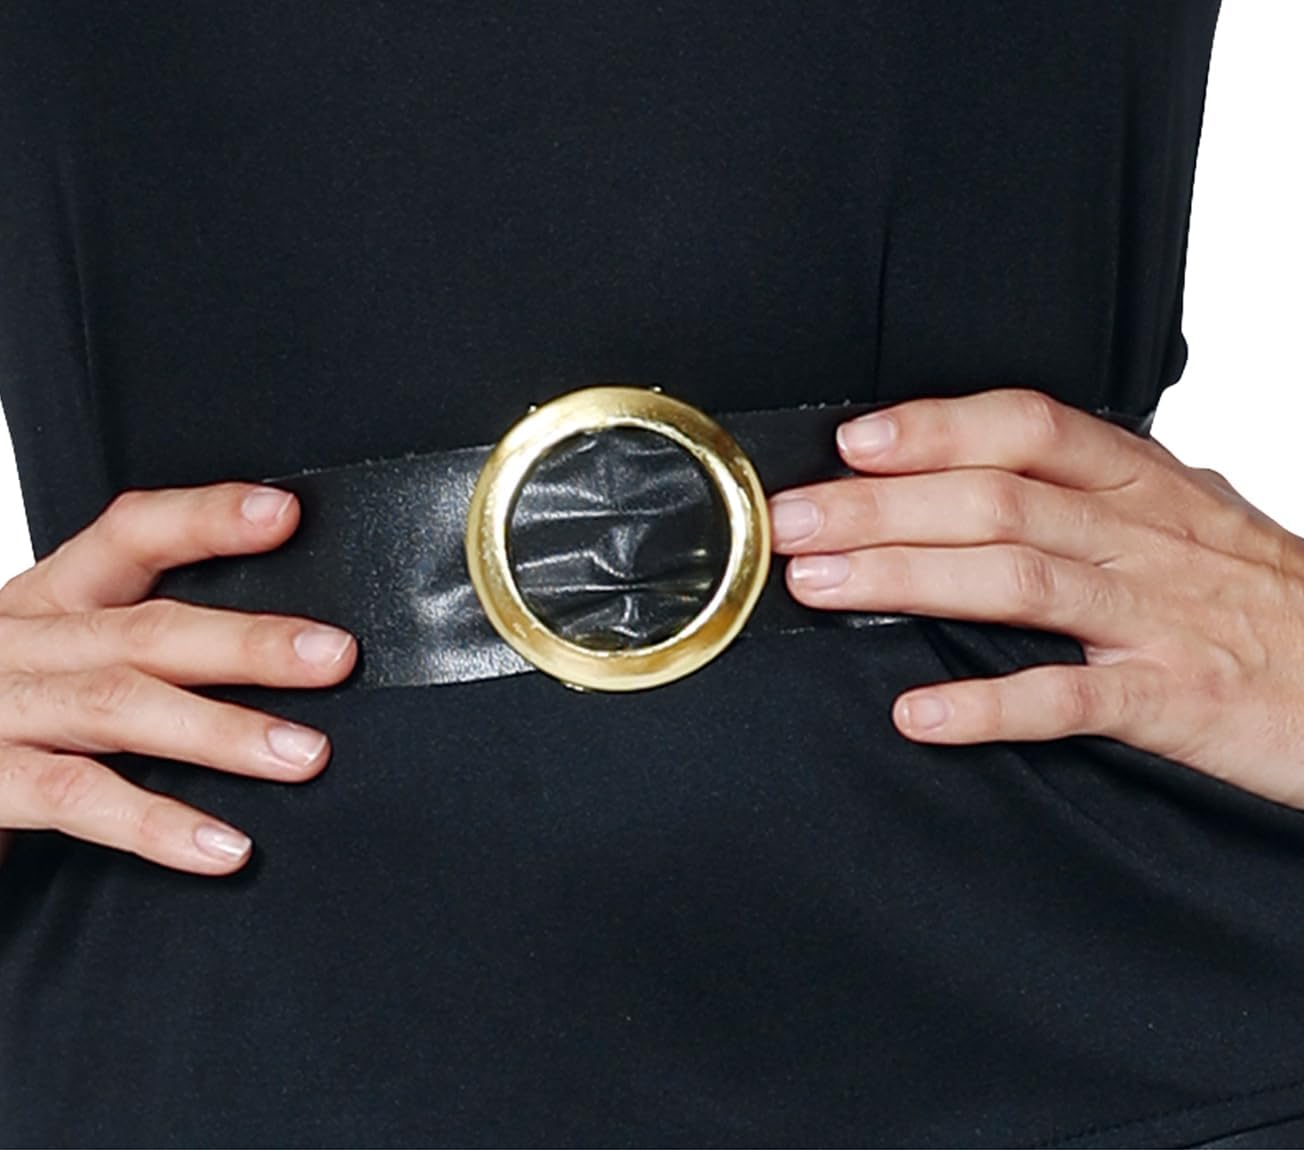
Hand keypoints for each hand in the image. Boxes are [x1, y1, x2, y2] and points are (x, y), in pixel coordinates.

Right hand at [0, 483, 356, 874]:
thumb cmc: (7, 707)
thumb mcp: (66, 653)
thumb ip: (143, 643)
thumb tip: (282, 648)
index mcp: (52, 598)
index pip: (131, 535)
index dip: (206, 520)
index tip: (285, 515)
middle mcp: (22, 641)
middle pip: (146, 629)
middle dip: (248, 643)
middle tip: (335, 657)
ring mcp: (1, 709)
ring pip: (119, 706)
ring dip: (220, 732)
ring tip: (304, 755)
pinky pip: (76, 799)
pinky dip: (156, 823)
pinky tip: (223, 846)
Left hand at [768, 387, 1303, 808]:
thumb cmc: (1276, 606)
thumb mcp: (1194, 526)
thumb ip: (1104, 497)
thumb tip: (999, 469)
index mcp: (1149, 489)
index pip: (1033, 430)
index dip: (940, 428)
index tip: (855, 441)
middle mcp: (1149, 539)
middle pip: (999, 501)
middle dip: (882, 508)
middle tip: (792, 523)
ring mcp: (1163, 618)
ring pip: (1020, 579)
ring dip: (908, 579)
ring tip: (822, 587)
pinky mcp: (1179, 700)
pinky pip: (1072, 699)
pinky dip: (991, 706)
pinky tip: (920, 713)